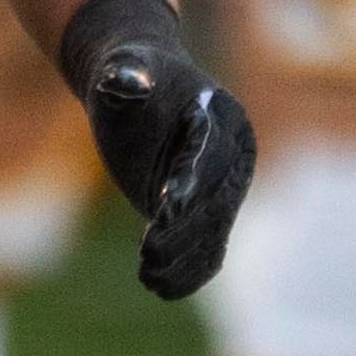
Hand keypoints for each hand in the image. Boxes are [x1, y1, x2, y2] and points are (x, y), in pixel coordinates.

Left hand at [65, 0, 257, 301]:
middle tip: (150, 255)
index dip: (187, 180)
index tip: (163, 205)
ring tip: (151, 279)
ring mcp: (223, 185)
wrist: (136, 82)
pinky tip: (163, 288)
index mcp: (221, 116)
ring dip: (184, 259)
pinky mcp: (205, 209)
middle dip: (183, 230)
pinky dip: (190, 270)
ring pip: (212, 231)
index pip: (206, 153)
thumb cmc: (128, 71)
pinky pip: (208, 246)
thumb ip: (124, 75)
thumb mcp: (122, 66)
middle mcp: (233, 154)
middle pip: (213, 200)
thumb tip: (124, 82)